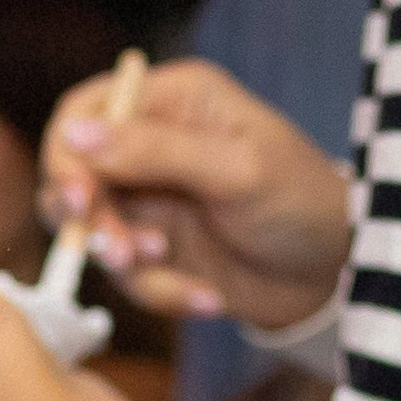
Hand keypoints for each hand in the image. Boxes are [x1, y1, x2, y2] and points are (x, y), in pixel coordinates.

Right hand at [39, 59, 350, 329]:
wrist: (334, 273)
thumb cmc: (300, 201)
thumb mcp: (234, 170)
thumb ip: (154, 151)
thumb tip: (76, 134)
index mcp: (171, 102)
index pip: (83, 114)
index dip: (67, 158)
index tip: (78, 202)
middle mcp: (150, 146)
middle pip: (74, 178)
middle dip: (93, 222)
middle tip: (122, 252)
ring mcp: (150, 201)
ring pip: (95, 235)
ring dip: (128, 265)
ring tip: (173, 267)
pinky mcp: (155, 251)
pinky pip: (128, 279)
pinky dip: (163, 293)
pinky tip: (210, 298)